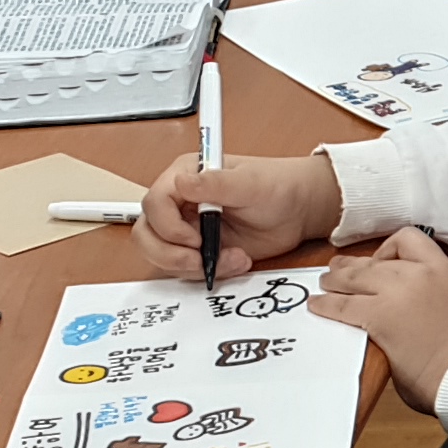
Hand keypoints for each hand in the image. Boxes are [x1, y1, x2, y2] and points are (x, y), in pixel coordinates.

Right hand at [135, 152, 339, 283]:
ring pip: (159, 254)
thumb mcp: (251, 183)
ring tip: (227, 260)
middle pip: (147, 232)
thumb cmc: (279, 187)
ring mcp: (187, 227)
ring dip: (188, 266)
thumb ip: (216, 183)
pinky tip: (234, 262)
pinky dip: (205, 272)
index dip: (168, 225)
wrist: (300, 210)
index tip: (194, 238)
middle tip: (199, 260)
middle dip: (169, 253)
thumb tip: (183, 182)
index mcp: (186, 175)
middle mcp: (180, 201)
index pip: (154, 202)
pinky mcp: (198, 248)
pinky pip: (183, 268)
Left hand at [311, 226, 447, 415]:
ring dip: (336, 280)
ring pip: (355, 276)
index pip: (410, 238)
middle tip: (340, 269)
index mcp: (443, 269)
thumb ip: (436, 292)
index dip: (388, 249)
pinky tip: (318, 305)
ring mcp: (396, 294)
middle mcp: (418, 274)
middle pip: (375, 260)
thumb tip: (414, 300)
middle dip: (354, 265)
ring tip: (325, 284)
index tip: (382, 261)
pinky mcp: (378, 317)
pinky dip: (326, 304)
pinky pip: (342, 305)